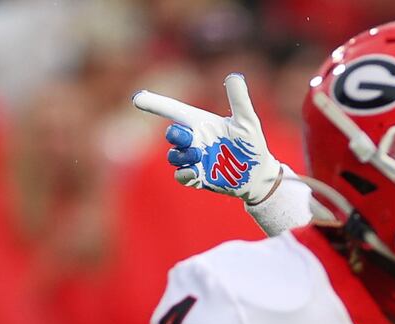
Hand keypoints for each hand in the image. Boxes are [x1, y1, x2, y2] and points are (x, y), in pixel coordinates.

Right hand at [133, 73, 285, 202]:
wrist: (258, 174)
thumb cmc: (252, 144)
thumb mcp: (247, 121)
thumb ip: (239, 100)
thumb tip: (235, 76)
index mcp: (201, 122)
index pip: (174, 110)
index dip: (156, 104)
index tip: (137, 99)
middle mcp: (194, 140)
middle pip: (172, 134)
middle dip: (175, 135)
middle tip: (187, 136)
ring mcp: (194, 159)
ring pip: (174, 156)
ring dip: (182, 155)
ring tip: (199, 155)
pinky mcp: (198, 177)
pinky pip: (181, 176)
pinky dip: (184, 174)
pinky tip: (195, 173)